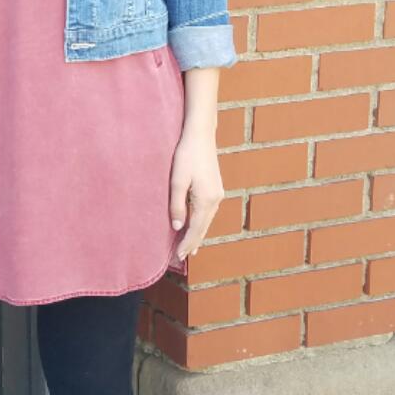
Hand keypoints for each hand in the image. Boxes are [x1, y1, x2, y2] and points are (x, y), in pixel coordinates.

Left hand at [169, 130, 223, 261]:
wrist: (200, 135)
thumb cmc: (186, 155)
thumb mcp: (177, 181)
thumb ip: (177, 205)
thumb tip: (177, 227)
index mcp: (206, 200)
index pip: (195, 229)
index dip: (186, 244)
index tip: (178, 257)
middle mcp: (215, 200)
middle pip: (203, 228)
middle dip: (193, 243)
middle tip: (181, 258)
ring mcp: (217, 194)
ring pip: (207, 221)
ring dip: (197, 235)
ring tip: (189, 249)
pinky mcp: (215, 188)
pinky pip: (208, 213)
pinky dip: (201, 223)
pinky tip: (196, 227)